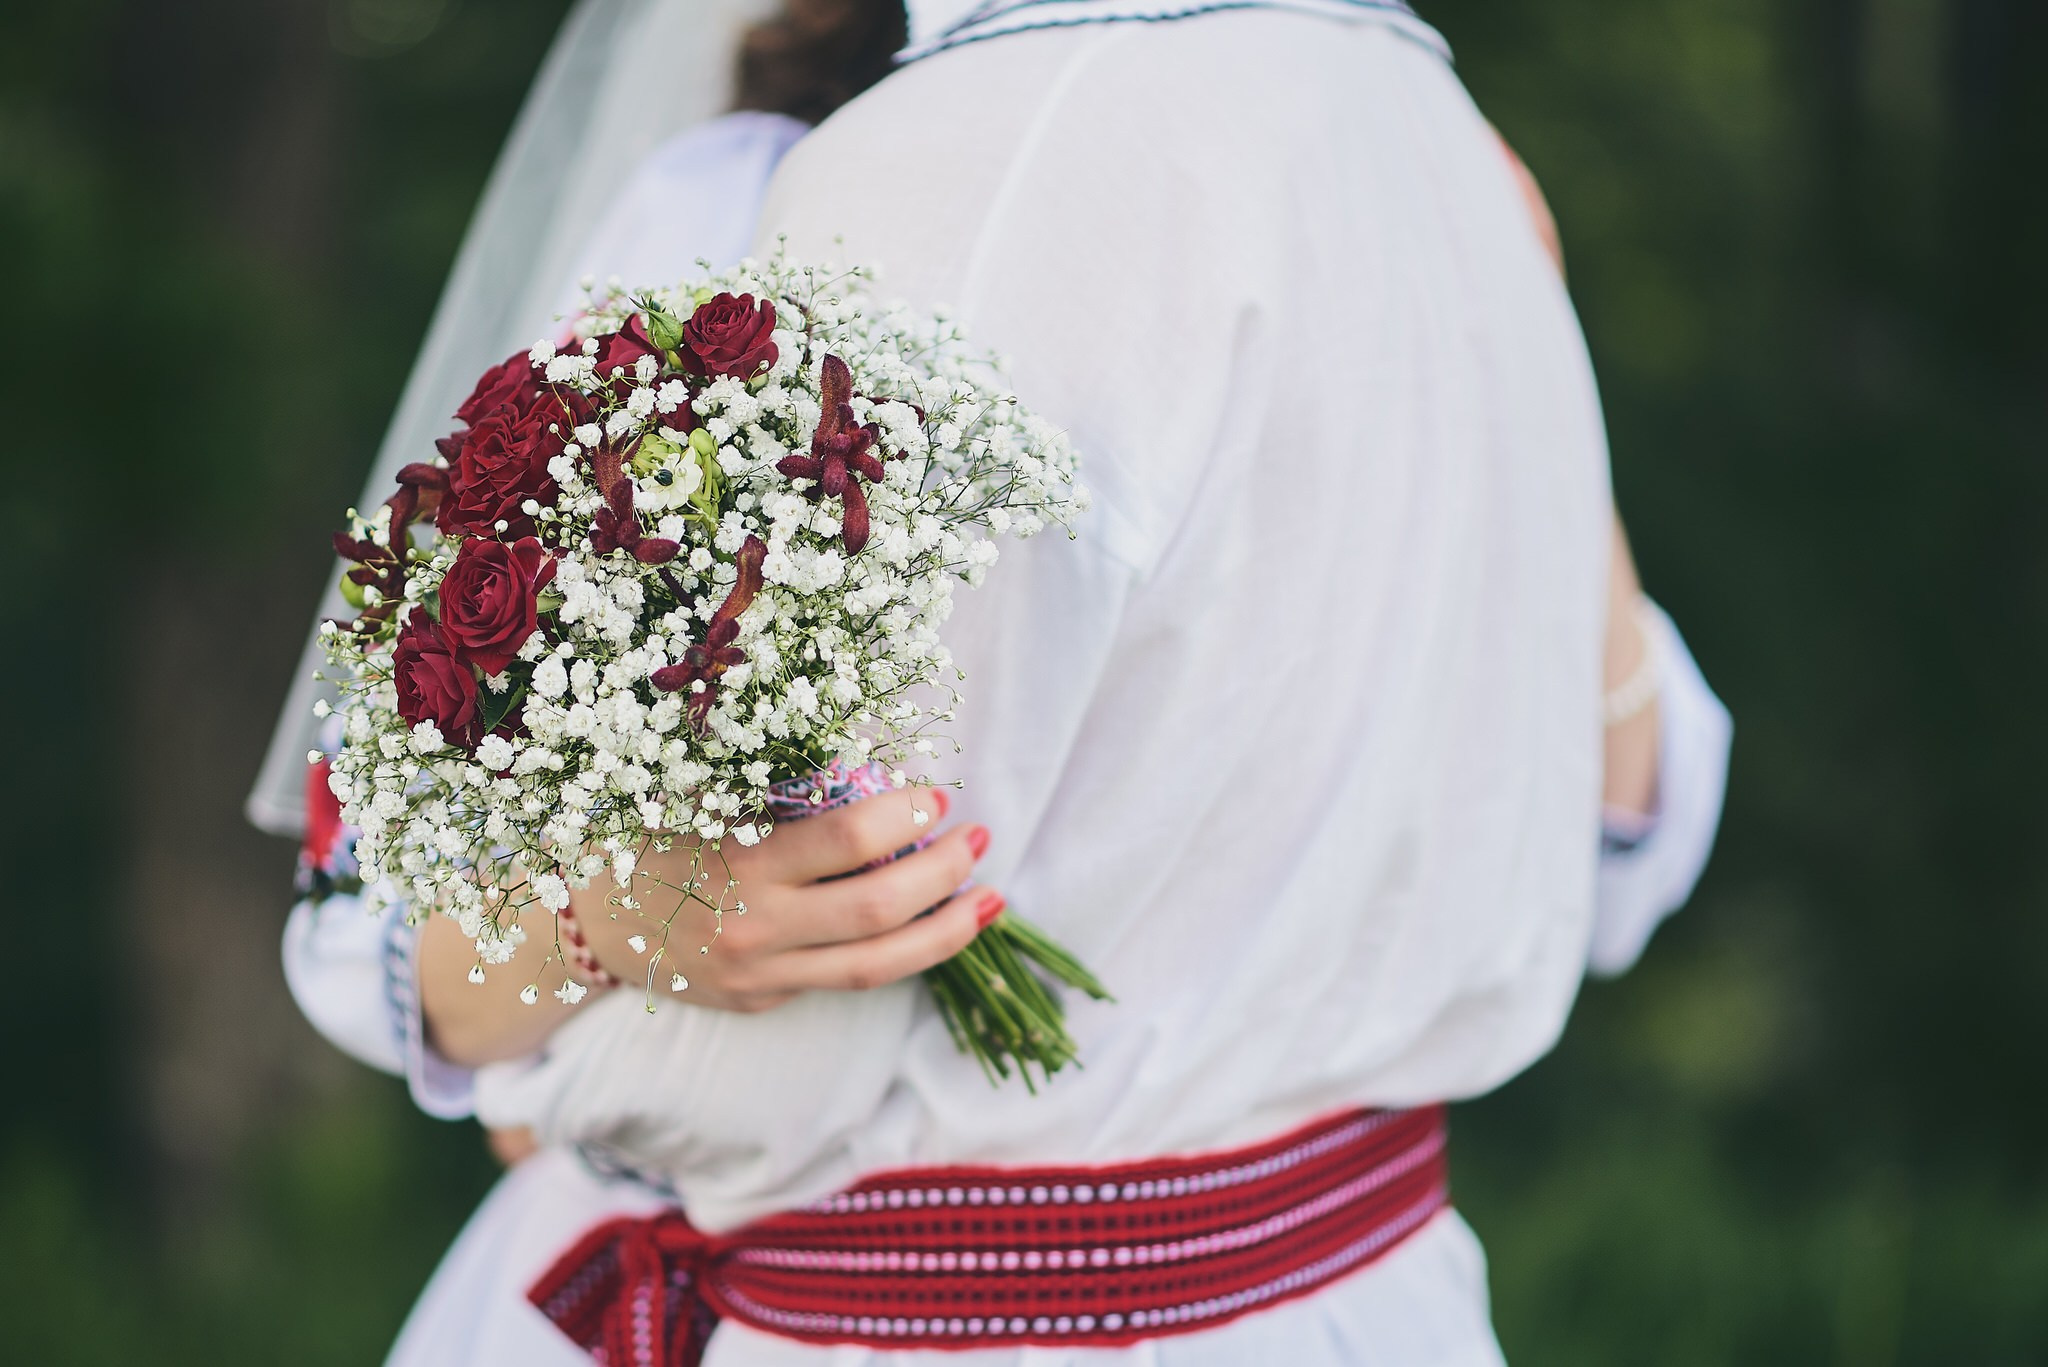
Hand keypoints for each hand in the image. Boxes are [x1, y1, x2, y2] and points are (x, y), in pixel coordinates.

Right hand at [573, 786, 1001, 1013]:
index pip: (847, 840)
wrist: (590, 925)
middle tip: (980, 837)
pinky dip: (900, 953)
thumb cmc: (656, 836)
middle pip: (878, 909)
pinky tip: (936, 926)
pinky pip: (846, 979)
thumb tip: (871, 755)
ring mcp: (762, 974)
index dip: (906, 816)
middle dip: (943, 874)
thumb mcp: (700, 794)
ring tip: (992, 899)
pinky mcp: (765, 1001)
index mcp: (739, 861)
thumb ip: (772, 781)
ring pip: (877, 965)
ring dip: (947, 931)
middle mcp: (754, 926)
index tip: (937, 797)